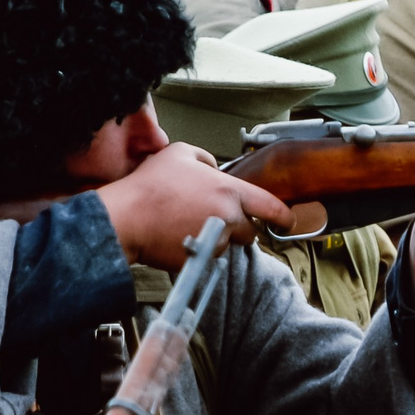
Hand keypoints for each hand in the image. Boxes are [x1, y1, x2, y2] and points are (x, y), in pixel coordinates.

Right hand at [96, 143, 291, 268]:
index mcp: (230, 192)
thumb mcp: (180, 152)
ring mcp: (215, 242)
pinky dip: (197, 250)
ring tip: (187, 224)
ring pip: (226, 245)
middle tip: (212, 217)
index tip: (288, 221)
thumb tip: (214, 167)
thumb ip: (206, 158)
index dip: (284, 216)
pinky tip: (178, 236)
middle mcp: (228, 219)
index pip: (271, 207)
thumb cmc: (151, 185)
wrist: (127, 217)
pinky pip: (206, 258)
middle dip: (237, 227)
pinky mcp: (200, 261)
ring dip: (215, 238)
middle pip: (249, 231)